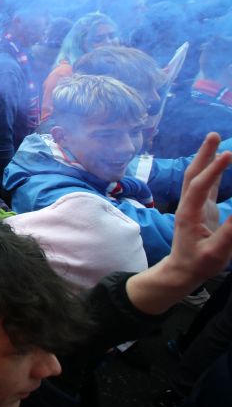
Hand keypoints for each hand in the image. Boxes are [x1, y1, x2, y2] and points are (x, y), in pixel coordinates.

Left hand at [125, 133, 231, 314]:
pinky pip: (205, 185)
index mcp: (189, 213)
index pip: (200, 186)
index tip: (229, 154)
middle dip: (204, 154)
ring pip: (198, 176)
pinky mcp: (200, 208)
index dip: (214, 170)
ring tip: (215, 140)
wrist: (181, 271)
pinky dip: (212, 171)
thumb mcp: (216, 252)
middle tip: (214, 135)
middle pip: (194, 174)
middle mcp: (188, 204)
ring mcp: (193, 205)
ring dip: (206, 158)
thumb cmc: (198, 264)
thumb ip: (229, 232)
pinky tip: (219, 161)